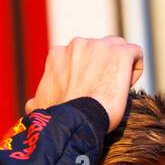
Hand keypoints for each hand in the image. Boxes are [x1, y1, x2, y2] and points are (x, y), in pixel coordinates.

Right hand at [23, 36, 143, 131]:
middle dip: (104, 66)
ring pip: (118, 50)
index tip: (89, 90)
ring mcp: (100, 46)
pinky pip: (135, 53)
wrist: (76, 120)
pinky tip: (126, 87)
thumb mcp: (40, 105)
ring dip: (119, 67)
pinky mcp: (120, 53)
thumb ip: (37, 100)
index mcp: (58, 54)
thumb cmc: (58, 118)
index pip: (81, 55)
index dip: (88, 72)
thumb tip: (30, 105)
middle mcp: (78, 44)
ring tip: (115, 90)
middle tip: (104, 90)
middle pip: (100, 48)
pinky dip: (134, 69)